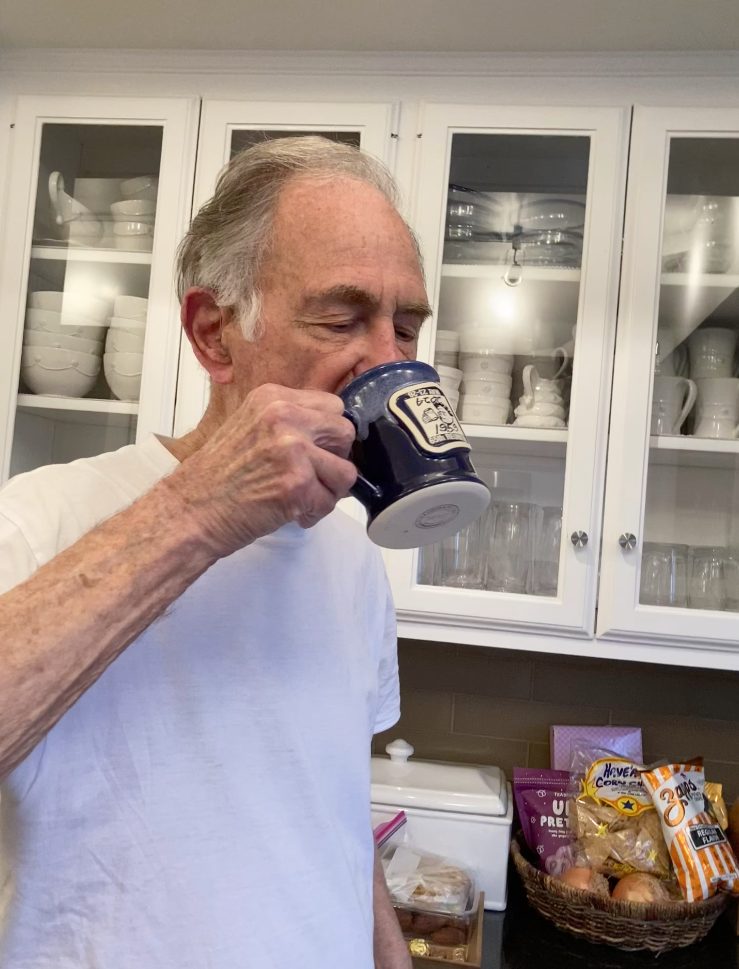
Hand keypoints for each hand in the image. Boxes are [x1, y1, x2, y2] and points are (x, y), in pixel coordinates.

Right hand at [164, 384, 357, 556]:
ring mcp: (293, 450)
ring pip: (346, 471)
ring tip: (300, 497)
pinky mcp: (297, 484)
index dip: (328, 434)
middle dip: (334, 459)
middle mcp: (285, 417)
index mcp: (273, 398)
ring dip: (327, 490)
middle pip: (345, 433)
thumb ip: (290, 422)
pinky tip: (291, 512)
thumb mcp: (250, 426)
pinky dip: (314, 513)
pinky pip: (331, 502)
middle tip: (309, 476)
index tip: (315, 451)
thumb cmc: (218, 476)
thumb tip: (333, 435)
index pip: (333, 406)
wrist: (190, 510)